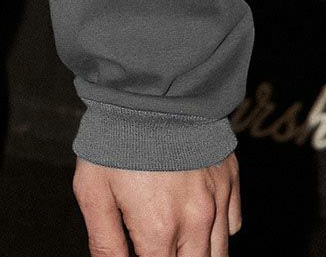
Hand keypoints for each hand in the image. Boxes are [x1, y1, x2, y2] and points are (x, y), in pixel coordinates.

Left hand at [72, 152, 241, 255]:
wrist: (150, 86)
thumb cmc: (115, 138)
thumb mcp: (93, 190)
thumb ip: (104, 241)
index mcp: (158, 230)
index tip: (140, 248)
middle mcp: (195, 223)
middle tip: (156, 244)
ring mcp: (218, 202)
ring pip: (219, 255)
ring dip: (196, 253)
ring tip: (173, 238)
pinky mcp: (229, 180)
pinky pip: (232, 225)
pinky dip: (216, 230)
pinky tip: (194, 215)